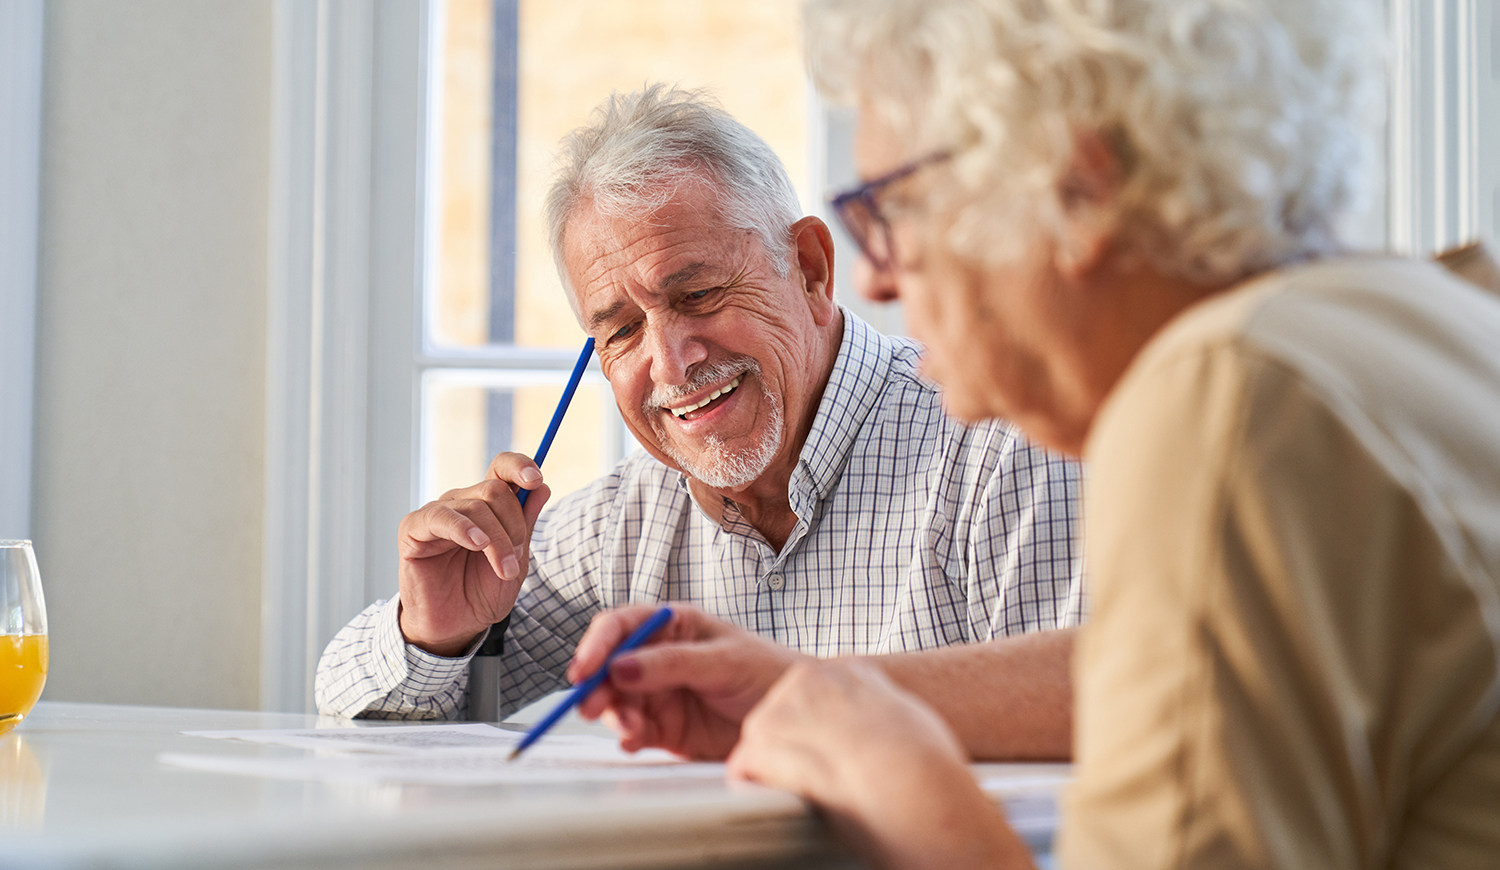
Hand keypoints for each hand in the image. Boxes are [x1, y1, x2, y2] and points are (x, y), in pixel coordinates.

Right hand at [396, 452, 550, 656]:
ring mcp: (437, 514)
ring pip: (475, 506)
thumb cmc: (482, 592)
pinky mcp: (413, 529)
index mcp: (487, 505)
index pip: (502, 467)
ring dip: (497, 540)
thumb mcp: (516, 559)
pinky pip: (440, 517)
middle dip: (514, 524)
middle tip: (515, 560)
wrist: (455, 625)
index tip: (536, 480)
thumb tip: (542, 487)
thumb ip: (526, 523)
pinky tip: (476, 544)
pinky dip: (464, 528)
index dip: (520, 466)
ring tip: (504, 569)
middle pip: (494, 490)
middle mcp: (462, 502)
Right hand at [568, 603, 807, 758]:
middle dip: (596, 686)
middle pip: (610, 668)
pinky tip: (636, 740)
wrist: (797, 717)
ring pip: (617, 701)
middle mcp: (658, 658)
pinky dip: (628, 737)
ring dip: (615, 714)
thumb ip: (673, 662)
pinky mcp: (665, 729)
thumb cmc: (769, 672)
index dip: (596, 645)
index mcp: (673, 626)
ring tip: (632, 728)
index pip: (621, 627)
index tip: (583, 669)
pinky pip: (634, 731)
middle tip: (592, 707)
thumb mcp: (725, 660)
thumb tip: (621, 666)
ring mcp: (660, 694)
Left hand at [727, 660, 1033, 869]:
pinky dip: (753, 791)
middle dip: (790, 749)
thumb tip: (871, 733)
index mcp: (847, 670)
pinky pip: (743, 769)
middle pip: (780, 715)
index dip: (818, 732)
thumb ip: (876, 714)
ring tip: (804, 798)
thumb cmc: (927, 765)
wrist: (916, 787)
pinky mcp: (764, 745)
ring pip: (759, 742)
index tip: (831, 758)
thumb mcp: (909, 719)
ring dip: (772, 772)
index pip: (811, 695)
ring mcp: (783, 709)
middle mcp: (810, 679)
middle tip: (817, 783)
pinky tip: (777, 806)